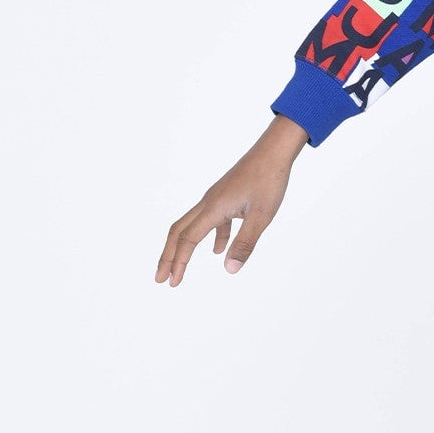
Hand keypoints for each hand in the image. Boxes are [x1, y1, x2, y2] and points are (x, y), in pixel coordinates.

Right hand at [157, 115, 308, 286]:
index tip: (171, 282)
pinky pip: (211, 221)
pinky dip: (211, 237)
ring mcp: (215, 199)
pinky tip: (218, 250)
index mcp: (213, 208)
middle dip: (167, 256)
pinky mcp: (225, 197)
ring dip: (184, 248)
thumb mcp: (262, 216)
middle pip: (178, 232)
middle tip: (160, 278)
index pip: (188, 240)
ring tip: (180, 268)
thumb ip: (245, 243)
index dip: (178, 262)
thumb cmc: (269, 180)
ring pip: (191, 226)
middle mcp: (208, 203)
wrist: (273, 151)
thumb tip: (230, 270)